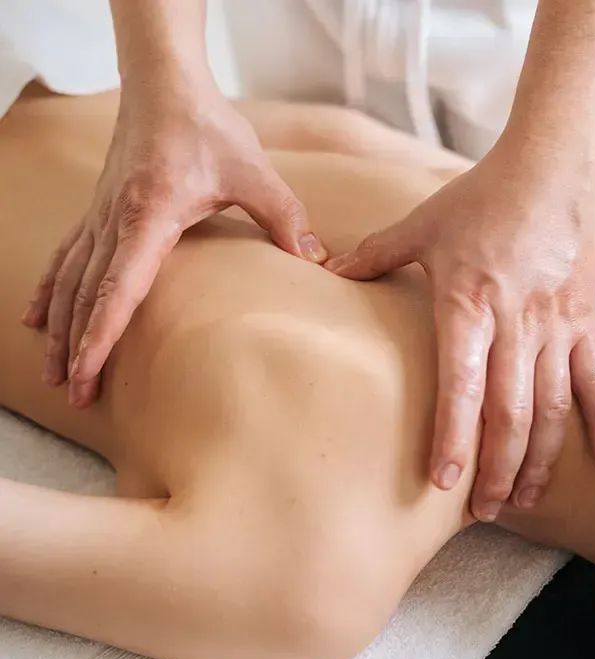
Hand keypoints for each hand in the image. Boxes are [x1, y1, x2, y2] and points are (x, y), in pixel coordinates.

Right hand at [21, 82, 325, 408]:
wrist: (166, 86)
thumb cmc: (209, 128)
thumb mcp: (255, 172)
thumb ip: (285, 217)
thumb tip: (317, 260)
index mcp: (149, 216)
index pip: (119, 288)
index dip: (100, 336)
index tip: (87, 374)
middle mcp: (114, 220)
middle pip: (86, 294)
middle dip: (76, 348)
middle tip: (73, 395)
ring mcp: (100, 215)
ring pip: (69, 281)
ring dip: (59, 328)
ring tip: (52, 372)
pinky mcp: (98, 209)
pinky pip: (65, 256)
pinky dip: (50, 289)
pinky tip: (36, 316)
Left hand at [325, 144, 594, 521]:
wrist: (556, 169)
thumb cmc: (485, 196)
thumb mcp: (422, 223)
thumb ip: (375, 254)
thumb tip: (324, 268)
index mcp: (469, 305)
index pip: (461, 387)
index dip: (453, 438)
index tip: (444, 483)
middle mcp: (516, 326)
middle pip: (510, 413)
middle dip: (496, 469)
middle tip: (482, 511)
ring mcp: (555, 328)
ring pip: (551, 409)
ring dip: (539, 460)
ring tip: (522, 499)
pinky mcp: (583, 323)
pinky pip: (593, 382)